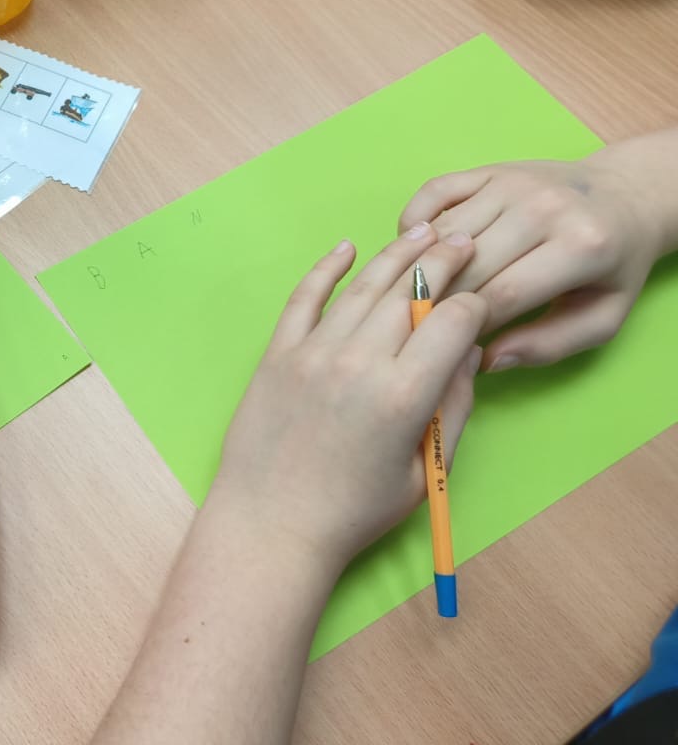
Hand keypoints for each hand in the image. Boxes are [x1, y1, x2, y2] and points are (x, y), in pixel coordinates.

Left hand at [211, 224, 486, 570]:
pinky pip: (304, 300)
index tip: (484, 298)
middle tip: (464, 240)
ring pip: (362, 288)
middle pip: (409, 294)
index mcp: (403, 394)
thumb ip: (451, 407)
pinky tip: (345, 247)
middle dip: (443, 263)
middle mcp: (358, 362)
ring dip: (396, 256)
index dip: (475, 304)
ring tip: (423, 231)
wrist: (272, 523)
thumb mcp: (424, 469)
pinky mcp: (277, 354)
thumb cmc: (354, 510)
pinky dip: (325, 269)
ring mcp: (312, 353)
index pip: (452, 323)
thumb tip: (467, 354)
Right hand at [399, 150, 666, 370]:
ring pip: (444, 231)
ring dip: (420, 266)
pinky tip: (416, 251)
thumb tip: (487, 359)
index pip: (502, 295)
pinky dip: (412, 222)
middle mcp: (542, 206)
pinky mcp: (487, 168)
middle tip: (426, 327)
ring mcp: (510, 182)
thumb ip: (550, 345)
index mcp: (580, 246)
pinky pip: (433, 192)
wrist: (625, 196)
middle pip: (466, 264)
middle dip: (440, 302)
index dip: (469, 327)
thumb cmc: (613, 265)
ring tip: (414, 295)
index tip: (452, 348)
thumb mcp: (603, 316)